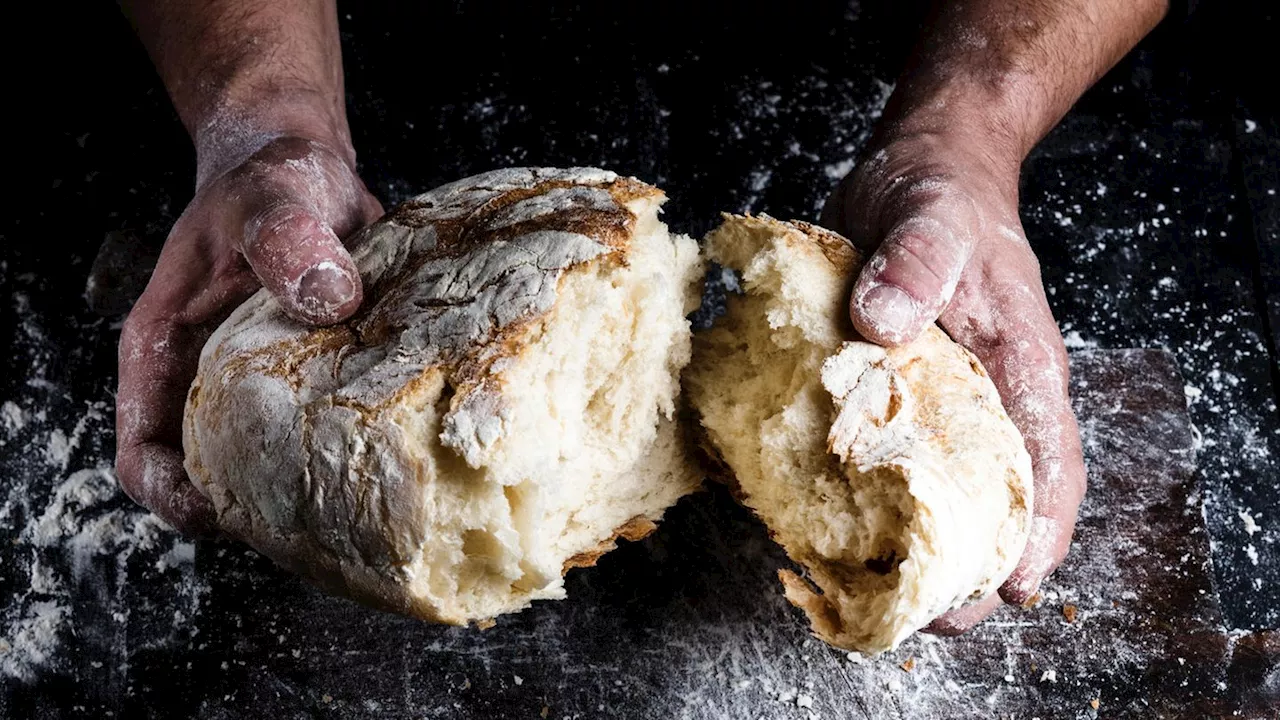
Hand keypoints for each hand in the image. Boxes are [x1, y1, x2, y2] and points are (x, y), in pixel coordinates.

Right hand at [116, 133, 382, 533]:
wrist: (307, 176)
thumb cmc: (269, 183)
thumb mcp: (270, 197)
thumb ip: (285, 237)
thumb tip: (326, 296)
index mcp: (166, 351)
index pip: (144, 454)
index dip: (175, 498)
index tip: (229, 513)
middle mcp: (206, 382)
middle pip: (209, 479)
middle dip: (252, 511)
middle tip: (317, 523)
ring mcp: (257, 390)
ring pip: (266, 470)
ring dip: (304, 490)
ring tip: (359, 499)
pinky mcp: (309, 387)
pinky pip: (319, 439)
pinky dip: (348, 455)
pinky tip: (389, 455)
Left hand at [821, 131, 1086, 631]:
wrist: (918, 169)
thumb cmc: (940, 193)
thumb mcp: (929, 215)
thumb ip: (912, 263)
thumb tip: (880, 326)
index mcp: (1018, 363)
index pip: (1047, 458)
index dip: (1038, 530)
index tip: (1013, 587)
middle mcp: (985, 392)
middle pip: (996, 496)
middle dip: (971, 564)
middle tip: (933, 621)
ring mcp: (938, 396)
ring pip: (941, 487)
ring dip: (917, 546)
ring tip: (880, 599)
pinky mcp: (891, 390)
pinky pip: (884, 455)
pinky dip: (864, 496)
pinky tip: (829, 528)